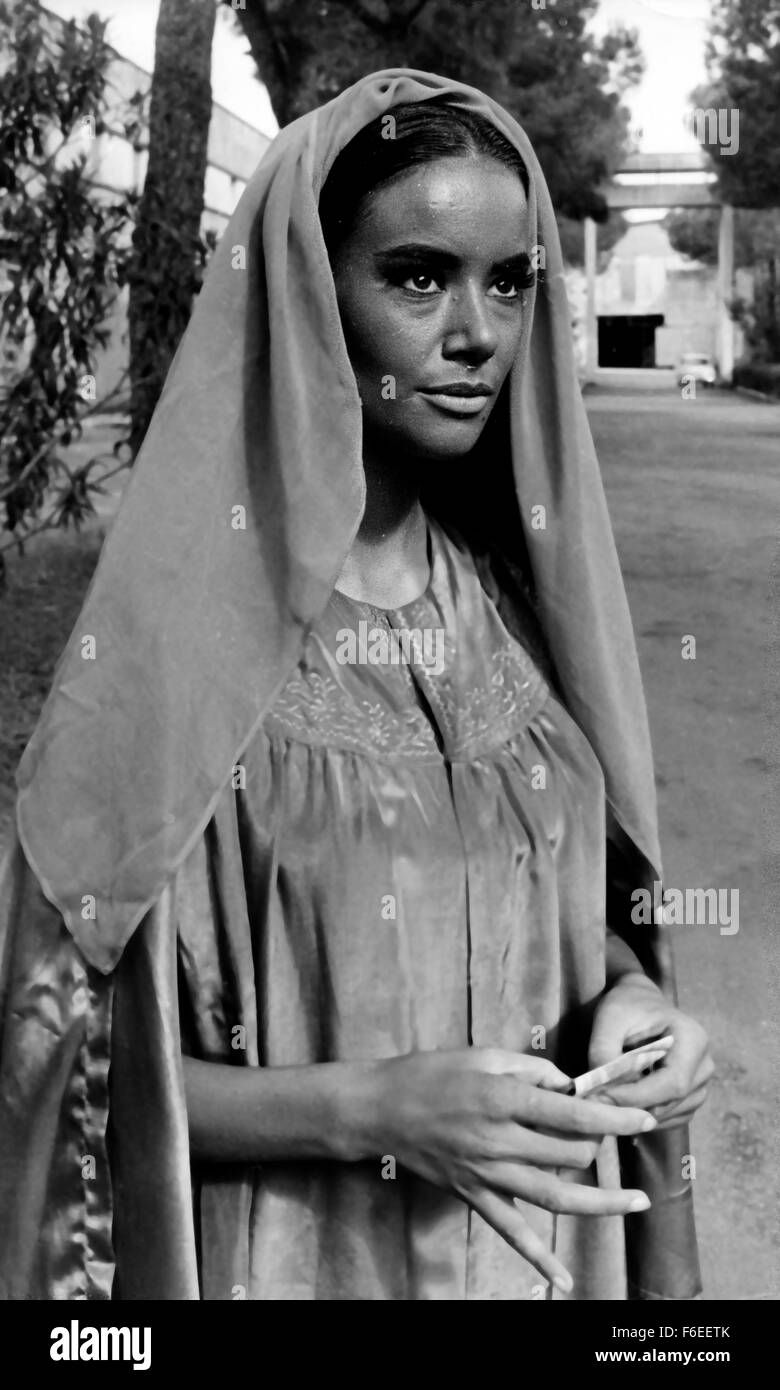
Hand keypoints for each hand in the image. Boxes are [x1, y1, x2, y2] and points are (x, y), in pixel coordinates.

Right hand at [369, 1047, 657, 1292]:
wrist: (383, 1108)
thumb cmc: (433, 1073)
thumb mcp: (485, 1055)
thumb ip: (532, 1069)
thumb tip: (570, 1086)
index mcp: (504, 1101)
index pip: (573, 1114)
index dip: (615, 1118)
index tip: (645, 1117)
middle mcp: (500, 1142)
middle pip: (571, 1155)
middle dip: (599, 1144)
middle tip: (609, 1132)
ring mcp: (488, 1174)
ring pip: (556, 1197)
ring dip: (601, 1203)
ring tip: (636, 1202)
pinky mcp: (474, 1195)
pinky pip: (513, 1233)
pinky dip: (539, 1260)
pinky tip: (564, 1280)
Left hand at [589, 972, 713, 1127]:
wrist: (640, 1006)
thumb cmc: (626, 1008)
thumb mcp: (609, 1018)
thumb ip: (603, 1050)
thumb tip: (601, 1089)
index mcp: (694, 1040)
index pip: (673, 1083)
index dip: (636, 1097)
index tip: (600, 1097)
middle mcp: (704, 1066)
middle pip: (672, 1103)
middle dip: (631, 1108)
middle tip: (596, 1104)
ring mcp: (701, 1086)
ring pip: (668, 1116)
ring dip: (634, 1115)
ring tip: (606, 1099)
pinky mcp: (690, 1100)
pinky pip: (666, 1121)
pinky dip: (642, 1117)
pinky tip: (621, 1101)